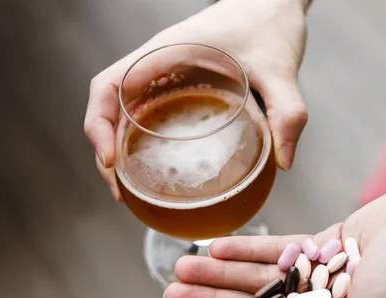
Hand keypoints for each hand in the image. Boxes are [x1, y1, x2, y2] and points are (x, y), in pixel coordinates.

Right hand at [84, 0, 308, 199]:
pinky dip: (147, 141)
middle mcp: (159, 64)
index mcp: (166, 52)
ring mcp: (169, 75)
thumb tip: (283, 162)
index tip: (110, 161)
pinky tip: (162, 166)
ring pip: (128, 113)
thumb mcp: (280, 69)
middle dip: (107, 150)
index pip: (109, 86)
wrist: (275, 3)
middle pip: (111, 108)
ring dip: (124, 149)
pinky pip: (153, 113)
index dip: (99, 125)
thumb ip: (286, 112)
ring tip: (136, 189)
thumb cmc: (269, 23)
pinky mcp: (184, 84)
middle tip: (123, 191)